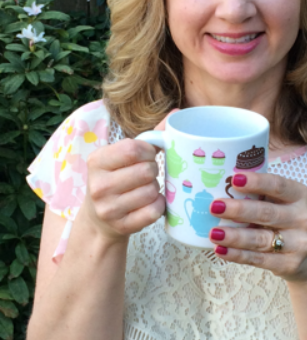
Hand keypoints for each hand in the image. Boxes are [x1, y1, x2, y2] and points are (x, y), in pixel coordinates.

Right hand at [82, 113, 175, 242]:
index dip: (148, 151)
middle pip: (146, 171)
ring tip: (145, 189)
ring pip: (151, 191)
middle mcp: (98, 185)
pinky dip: (158, 206)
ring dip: (155, 189)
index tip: (147, 156)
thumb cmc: (116, 180)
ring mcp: (108, 208)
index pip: (133, 149)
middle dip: (153, 171)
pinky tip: (149, 204)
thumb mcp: (122, 157)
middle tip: (146, 174)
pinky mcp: (121, 226)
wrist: (99, 220)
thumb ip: (148, 137)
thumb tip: (176, 113)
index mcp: (96, 161)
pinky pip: (154, 211)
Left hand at [208, 171, 306, 283]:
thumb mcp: (285, 205)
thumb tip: (222, 187)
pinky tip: (221, 250)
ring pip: (260, 239)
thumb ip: (261, 196)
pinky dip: (237, 255)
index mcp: (299, 196)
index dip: (257, 182)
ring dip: (234, 236)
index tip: (235, 179)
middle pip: (266, 213)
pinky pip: (258, 259)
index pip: (278, 185)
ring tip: (213, 233)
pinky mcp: (289, 264)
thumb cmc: (288, 223)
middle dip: (238, 210)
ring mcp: (298, 243)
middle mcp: (302, 218)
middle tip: (215, 207)